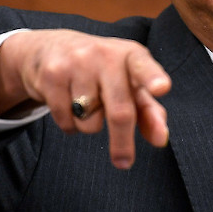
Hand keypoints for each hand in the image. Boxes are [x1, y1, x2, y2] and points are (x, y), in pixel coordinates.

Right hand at [0, 30, 171, 168]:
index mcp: (130, 55)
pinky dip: (70, 124)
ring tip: (86, 104)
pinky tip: (68, 105)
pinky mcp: (52, 75)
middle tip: (124, 162)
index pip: (144, 67)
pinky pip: (66, 121)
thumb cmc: (102, 71)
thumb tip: (160, 138)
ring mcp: (76, 63)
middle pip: (119, 110)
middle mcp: (105, 55)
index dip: (153, 78)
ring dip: (90, 125)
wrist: (50, 49)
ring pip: (89, 122)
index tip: (162, 88)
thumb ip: (149, 110)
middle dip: (122, 142)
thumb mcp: (129, 83)